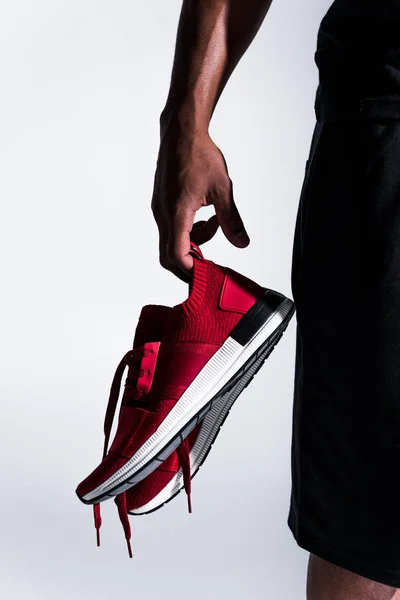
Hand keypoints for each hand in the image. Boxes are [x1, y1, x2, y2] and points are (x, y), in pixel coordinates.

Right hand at [151, 124, 249, 281]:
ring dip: (193, 243)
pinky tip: (204, 216)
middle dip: (190, 263)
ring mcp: (159, 210)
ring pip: (171, 241)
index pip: (176, 255)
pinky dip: (187, 231)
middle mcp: (162, 214)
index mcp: (176, 213)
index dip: (190, 270)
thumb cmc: (199, 155)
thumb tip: (241, 243)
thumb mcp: (222, 189)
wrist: (181, 133)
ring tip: (214, 224)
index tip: (207, 273)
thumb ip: (231, 220)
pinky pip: (171, 228)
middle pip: (168, 255)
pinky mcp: (161, 205)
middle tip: (211, 261)